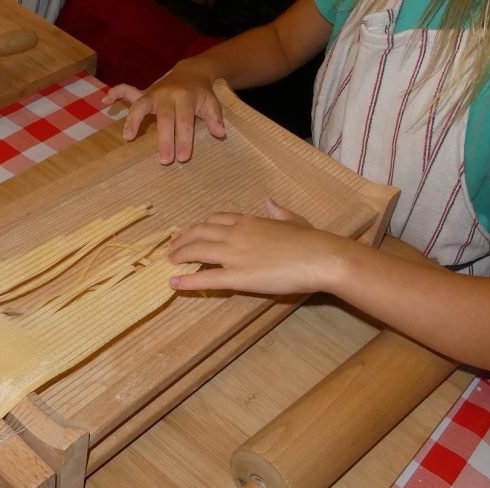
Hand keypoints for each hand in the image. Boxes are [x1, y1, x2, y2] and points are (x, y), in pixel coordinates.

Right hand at [102, 60, 225, 164]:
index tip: (182, 158)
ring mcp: (153, 92)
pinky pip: (127, 90)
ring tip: (128, 137)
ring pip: (141, 105)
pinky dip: (115, 93)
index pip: (185, 121)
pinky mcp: (144, 92)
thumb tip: (220, 134)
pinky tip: (105, 101)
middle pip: (164, 118)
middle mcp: (167, 94)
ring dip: (133, 120)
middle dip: (165, 139)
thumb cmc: (201, 94)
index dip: (184, 140)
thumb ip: (215, 118)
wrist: (191, 71)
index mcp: (186, 97)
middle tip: (165, 160)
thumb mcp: (212, 103)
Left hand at [168, 199, 345, 294]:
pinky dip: (187, 281)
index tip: (192, 231)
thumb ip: (278, 212)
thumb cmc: (311, 240)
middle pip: (200, 232)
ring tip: (170, 261)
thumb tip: (270, 202)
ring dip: (180, 255)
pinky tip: (174, 283)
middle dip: (183, 239)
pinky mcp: (237, 277)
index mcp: (250, 221)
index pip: (216, 220)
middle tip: (174, 247)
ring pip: (197, 251)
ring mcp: (234, 254)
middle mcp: (236, 234)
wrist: (319, 256)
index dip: (201, 226)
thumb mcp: (293, 220)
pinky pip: (205, 278)